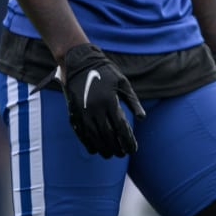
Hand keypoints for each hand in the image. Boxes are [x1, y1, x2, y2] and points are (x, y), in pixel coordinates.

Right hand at [59, 43, 144, 157]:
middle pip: (107, 136)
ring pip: (94, 137)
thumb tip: (142, 118)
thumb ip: (133, 101)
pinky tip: (95, 149)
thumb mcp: (123, 82)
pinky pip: (81, 133)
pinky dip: (88, 143)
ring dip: (103, 148)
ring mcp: (83, 111)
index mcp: (109, 101)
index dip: (128, 141)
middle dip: (116, 147)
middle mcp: (95, 109)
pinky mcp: (74, 112)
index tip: (133, 149)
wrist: (78, 61)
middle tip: (123, 154)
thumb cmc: (105, 71)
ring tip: (110, 154)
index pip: (121, 128)